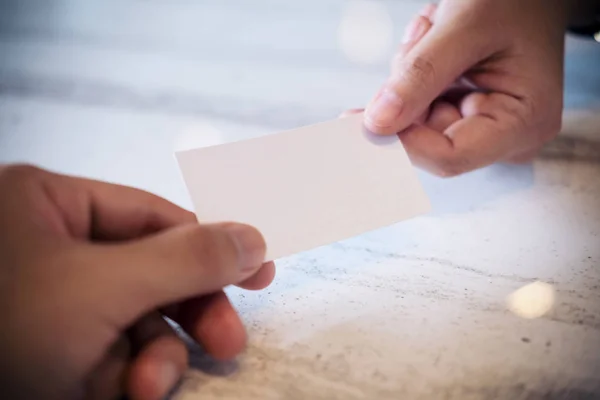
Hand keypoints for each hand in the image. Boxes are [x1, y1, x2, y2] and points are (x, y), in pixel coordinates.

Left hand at [0, 165, 275, 399]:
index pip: (154, 216)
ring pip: (135, 323)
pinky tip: (128, 397)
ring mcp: (51, 302)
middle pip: (151, 273)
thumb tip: (255, 237)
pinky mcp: (50, 350)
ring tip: (150, 390)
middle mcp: (52, 247)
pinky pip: (111, 356)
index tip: (261, 272)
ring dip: (155, 360)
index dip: (211, 245)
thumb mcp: (102, 286)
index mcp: (50, 204)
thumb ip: (186, 258)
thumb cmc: (5, 325)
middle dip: (187, 315)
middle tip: (229, 345)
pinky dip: (128, 379)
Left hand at [360, 0, 568, 175]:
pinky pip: (417, 107)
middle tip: (422, 37)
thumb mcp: (465, 27)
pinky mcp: (462, 115)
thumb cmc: (513, 2)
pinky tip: (433, 42)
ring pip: (413, 121)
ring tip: (434, 31)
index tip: (371, 113)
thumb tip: (377, 124)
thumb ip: (421, 74)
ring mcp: (482, 128)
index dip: (403, 138)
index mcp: (522, 124)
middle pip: (425, 140)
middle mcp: (505, 137)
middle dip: (407, 91)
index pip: (448, 157)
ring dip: (409, 74)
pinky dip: (413, 74)